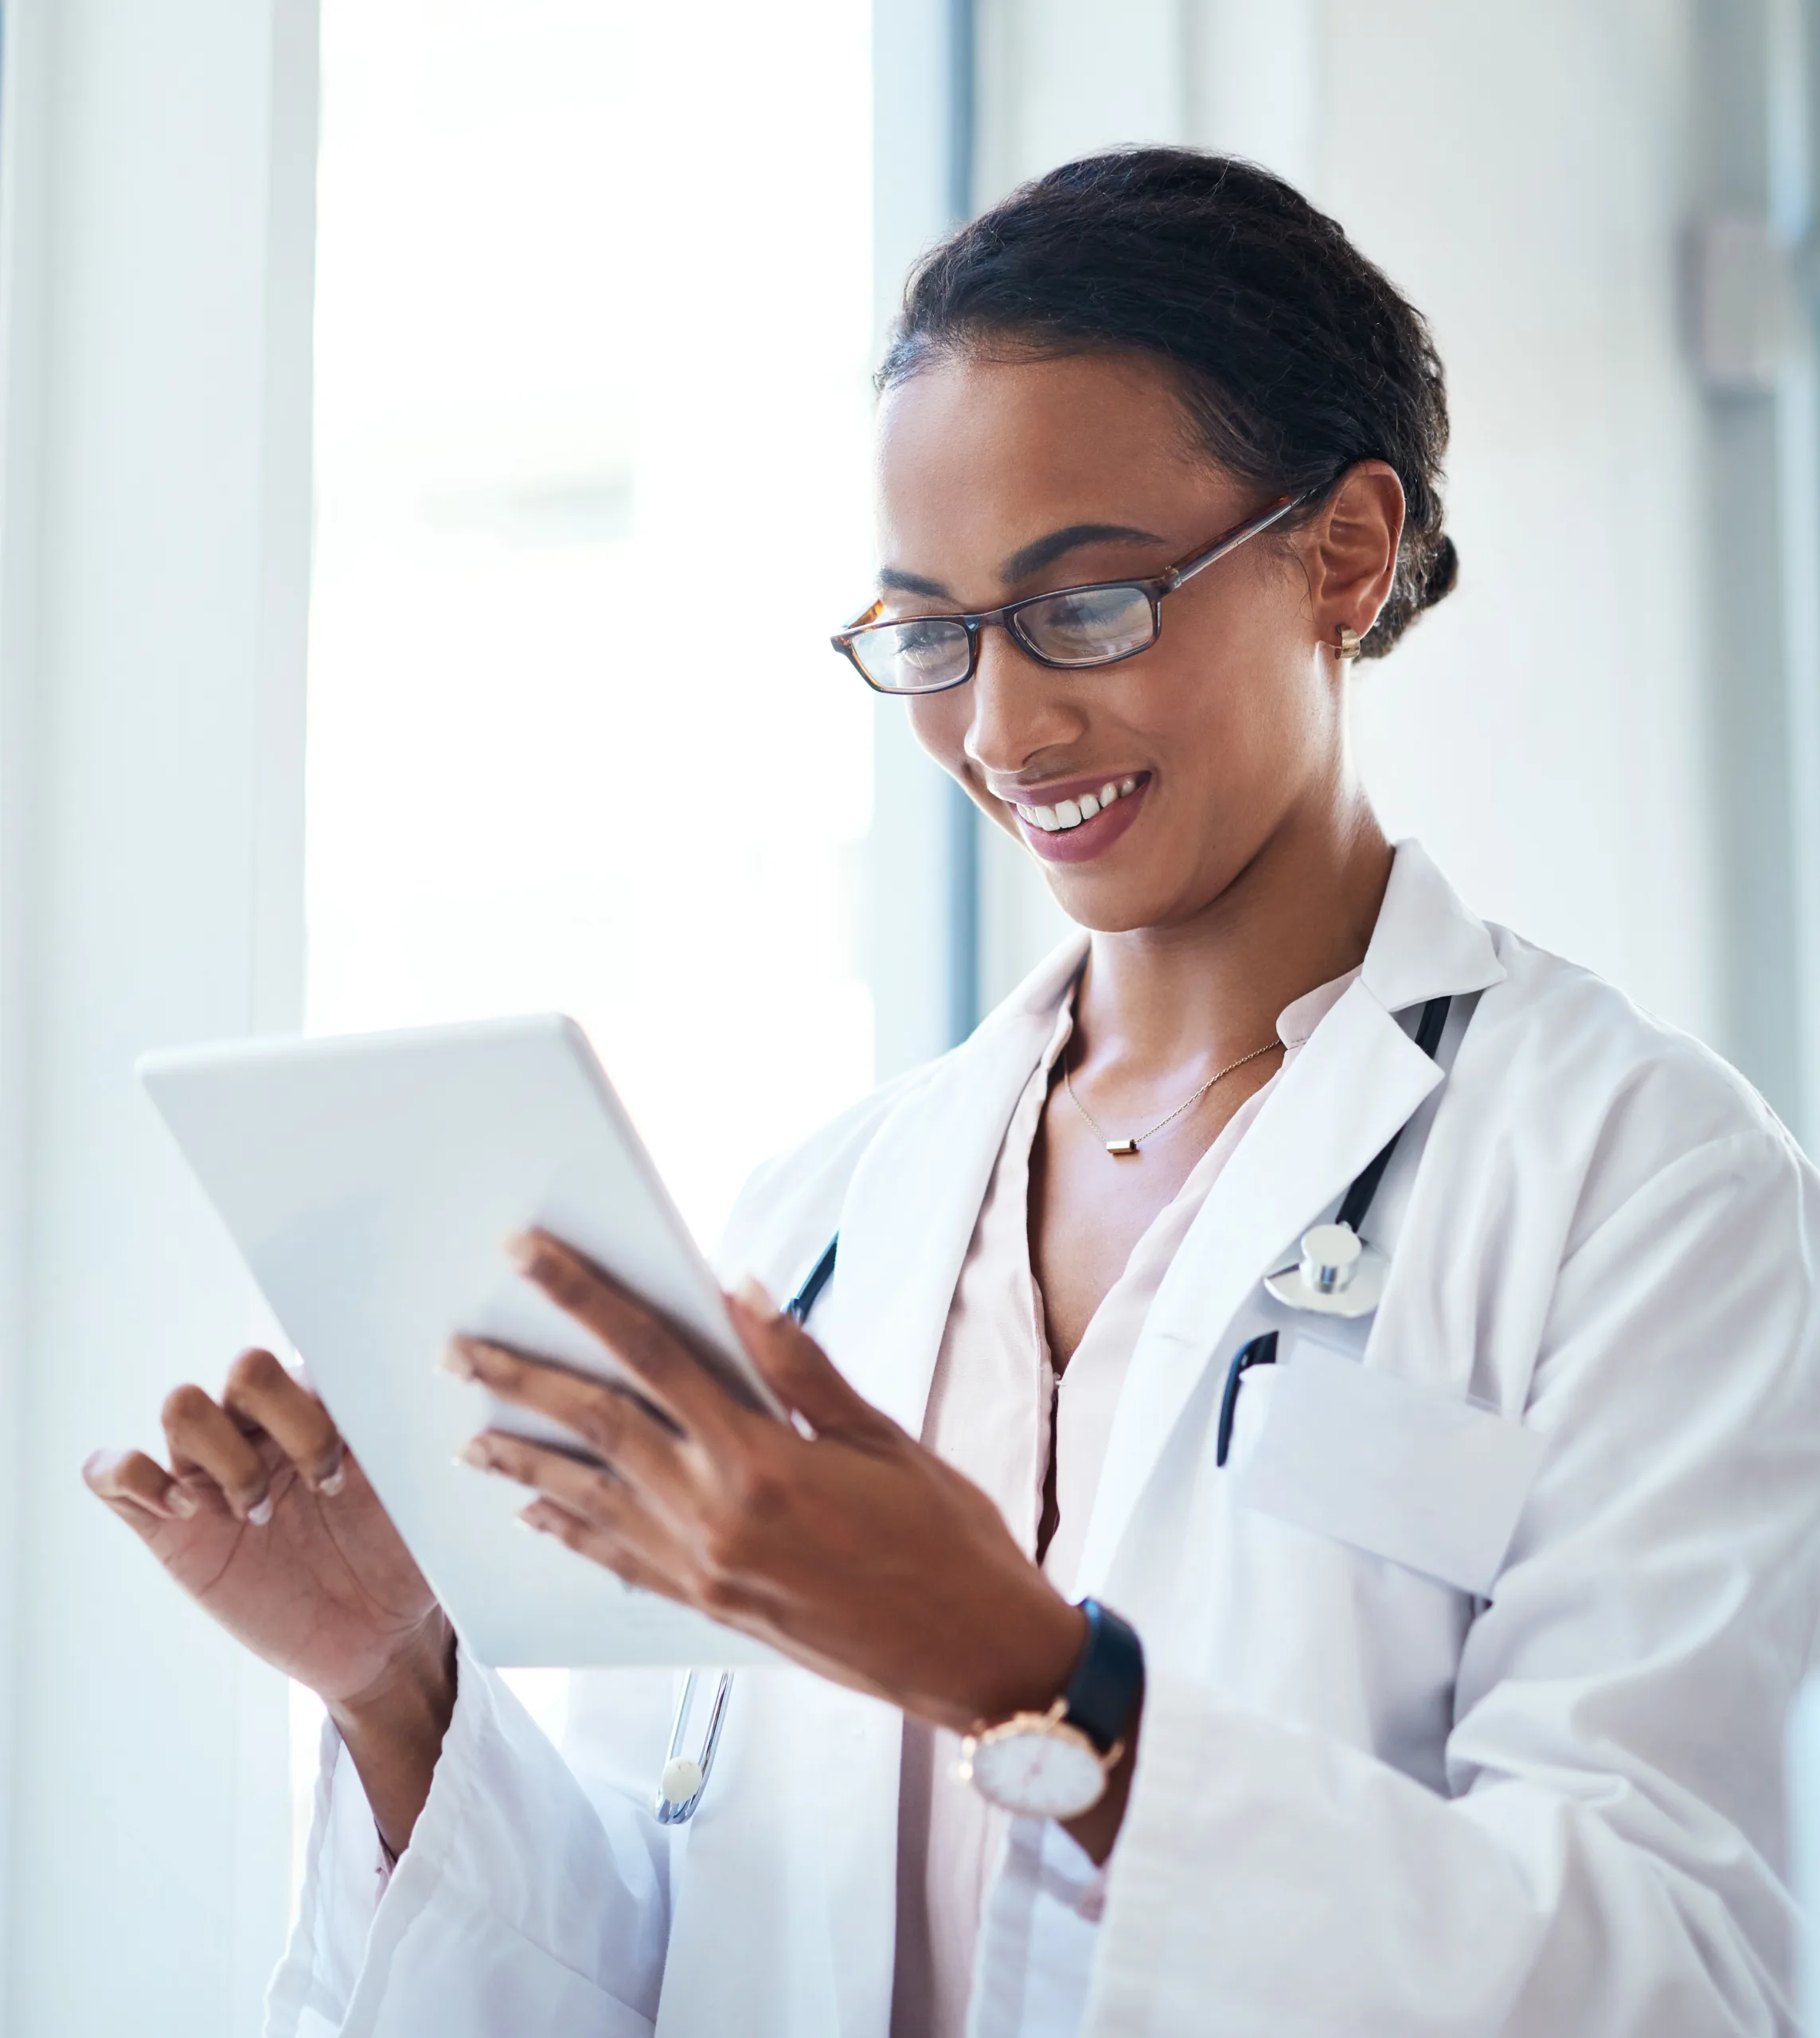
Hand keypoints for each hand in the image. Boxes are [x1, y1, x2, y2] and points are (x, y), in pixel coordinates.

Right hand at [85, 1351, 453, 1848]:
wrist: (382, 1637)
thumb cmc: (405, 1554)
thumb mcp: (421, 1493)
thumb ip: (410, 1435)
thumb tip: (432, 1382)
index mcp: (324, 1404)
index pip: (311, 1349)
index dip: (335, 1393)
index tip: (364, 1454)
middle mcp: (263, 1426)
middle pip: (245, 1367)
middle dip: (290, 1424)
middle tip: (327, 1485)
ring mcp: (212, 1472)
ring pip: (180, 1405)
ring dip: (226, 1457)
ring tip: (264, 1512)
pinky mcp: (168, 1527)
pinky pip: (110, 1471)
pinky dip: (134, 1477)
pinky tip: (189, 1513)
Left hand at [451, 1232, 1088, 1743]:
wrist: (972, 1654)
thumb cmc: (944, 1535)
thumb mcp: (881, 1436)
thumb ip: (800, 1366)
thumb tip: (738, 1288)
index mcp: (761, 1456)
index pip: (650, 1353)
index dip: (583, 1295)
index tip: (526, 1254)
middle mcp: (715, 1513)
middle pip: (595, 1424)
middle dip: (519, 1379)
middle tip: (455, 1349)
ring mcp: (704, 1568)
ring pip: (588, 1499)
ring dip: (521, 1462)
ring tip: (464, 1437)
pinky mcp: (709, 1607)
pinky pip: (619, 1561)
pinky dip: (570, 1533)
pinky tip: (534, 1516)